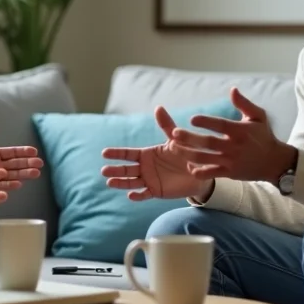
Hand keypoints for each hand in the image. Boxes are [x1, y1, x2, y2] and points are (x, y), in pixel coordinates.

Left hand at [0, 121, 42, 192]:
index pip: (11, 153)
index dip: (23, 152)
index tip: (34, 151)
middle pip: (15, 166)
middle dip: (28, 164)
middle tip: (39, 164)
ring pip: (11, 177)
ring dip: (23, 175)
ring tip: (34, 173)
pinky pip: (0, 188)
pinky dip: (9, 186)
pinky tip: (17, 184)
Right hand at [100, 106, 215, 200]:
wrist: (199, 172)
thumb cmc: (187, 153)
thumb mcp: (176, 139)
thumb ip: (167, 125)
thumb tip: (158, 107)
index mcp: (146, 154)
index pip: (128, 154)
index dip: (116, 154)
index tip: (104, 153)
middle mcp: (144, 167)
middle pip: (126, 169)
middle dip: (115, 170)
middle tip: (104, 171)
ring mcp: (149, 180)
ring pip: (131, 182)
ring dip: (121, 183)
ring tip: (109, 183)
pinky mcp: (156, 191)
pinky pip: (145, 194)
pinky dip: (138, 196)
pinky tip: (131, 196)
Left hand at [170, 88, 295, 182]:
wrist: (275, 162)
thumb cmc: (264, 136)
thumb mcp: (258, 117)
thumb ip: (244, 104)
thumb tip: (232, 89)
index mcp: (240, 131)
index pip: (220, 125)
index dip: (206, 121)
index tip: (192, 119)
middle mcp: (234, 146)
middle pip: (208, 143)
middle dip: (190, 138)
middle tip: (174, 133)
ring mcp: (231, 161)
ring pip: (205, 158)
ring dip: (188, 154)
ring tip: (173, 148)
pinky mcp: (229, 173)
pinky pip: (211, 173)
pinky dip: (199, 171)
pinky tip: (188, 166)